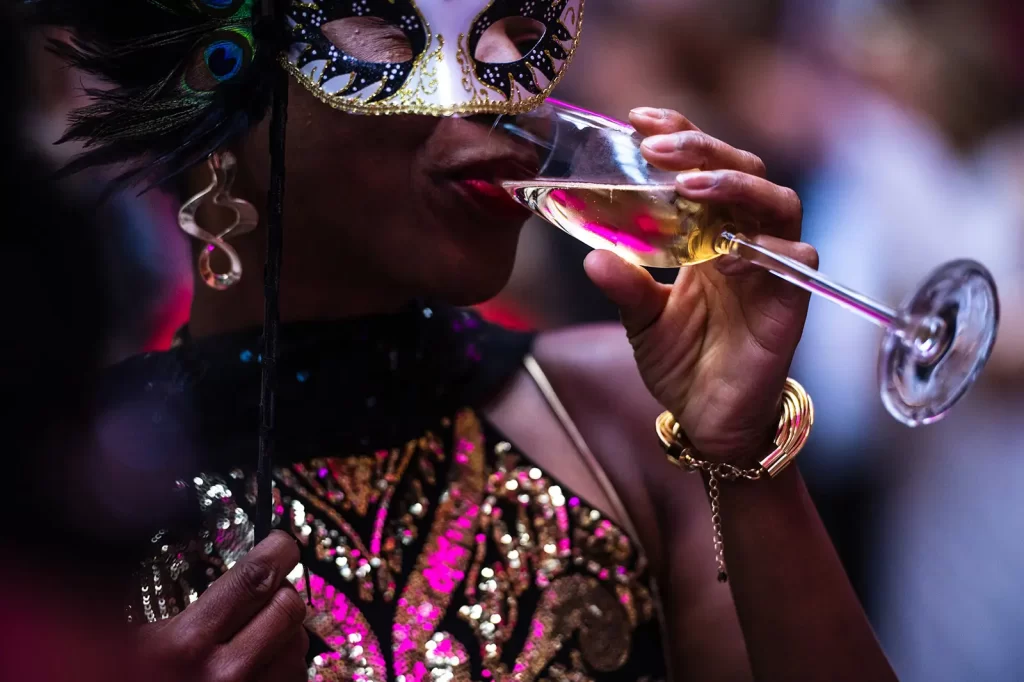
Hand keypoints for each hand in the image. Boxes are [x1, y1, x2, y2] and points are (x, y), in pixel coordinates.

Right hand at [136, 531, 308, 681]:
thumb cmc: (129, 677)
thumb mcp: (138, 643)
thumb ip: (188, 608)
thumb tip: (241, 572)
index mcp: (184, 646)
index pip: (254, 578)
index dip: (278, 551)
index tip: (282, 542)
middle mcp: (226, 675)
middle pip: (289, 607)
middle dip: (281, 592)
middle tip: (264, 592)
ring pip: (299, 644)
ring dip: (285, 632)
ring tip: (251, 638)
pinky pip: (294, 677)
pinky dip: (283, 666)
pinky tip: (255, 668)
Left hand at [585, 107, 815, 462]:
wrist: (709, 420)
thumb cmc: (681, 363)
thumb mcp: (641, 320)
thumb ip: (624, 285)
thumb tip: (592, 257)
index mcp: (710, 233)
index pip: (704, 166)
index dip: (681, 135)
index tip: (639, 119)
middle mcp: (745, 240)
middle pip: (745, 170)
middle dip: (704, 149)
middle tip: (659, 147)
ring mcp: (772, 268)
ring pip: (779, 203)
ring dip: (736, 187)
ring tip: (691, 186)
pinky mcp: (791, 303)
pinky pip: (794, 262)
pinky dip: (763, 252)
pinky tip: (722, 257)